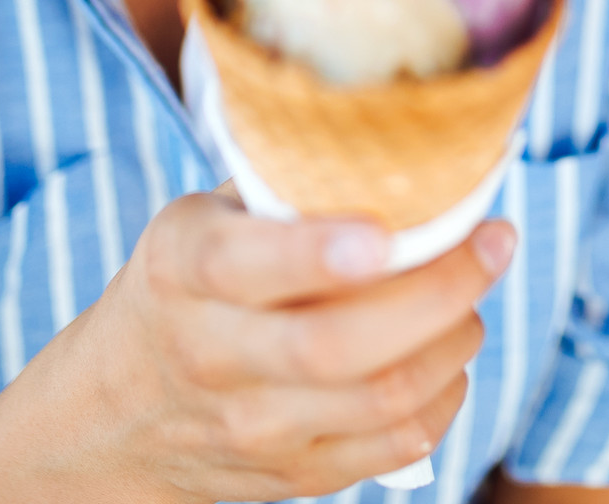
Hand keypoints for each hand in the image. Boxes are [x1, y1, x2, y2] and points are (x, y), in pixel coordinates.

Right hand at [0, 189, 514, 503]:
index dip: (319, 252)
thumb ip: (284, 191)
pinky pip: (398, 444)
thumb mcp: (201, 222)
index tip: (386, 233)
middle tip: (495, 241)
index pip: (246, 266)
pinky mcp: (295, 475)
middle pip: (337, 346)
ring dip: (455, 338)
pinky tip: (447, 353)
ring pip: (383, 397)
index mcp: (184, 272)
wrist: (114, 415)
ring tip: (471, 296)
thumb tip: (404, 137)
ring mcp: (255, 426)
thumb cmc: (183, 289)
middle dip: (439, 290)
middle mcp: (214, 355)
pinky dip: (446, 394)